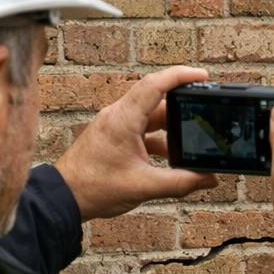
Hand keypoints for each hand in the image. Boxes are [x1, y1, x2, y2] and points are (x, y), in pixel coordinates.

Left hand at [52, 65, 218, 219]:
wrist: (65, 198)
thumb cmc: (93, 188)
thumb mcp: (144, 186)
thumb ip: (181, 183)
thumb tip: (208, 179)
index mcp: (123, 119)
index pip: (155, 85)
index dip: (181, 76)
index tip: (202, 76)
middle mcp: (118, 116)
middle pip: (157, 100)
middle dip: (183, 107)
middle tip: (204, 116)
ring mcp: (116, 125)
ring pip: (151, 117)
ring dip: (171, 129)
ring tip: (191, 144)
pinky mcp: (115, 136)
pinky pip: (143, 130)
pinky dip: (160, 140)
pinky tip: (171, 158)